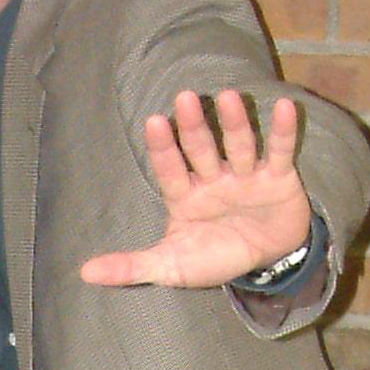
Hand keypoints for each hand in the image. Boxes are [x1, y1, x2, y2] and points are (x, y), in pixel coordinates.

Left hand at [81, 90, 312, 289]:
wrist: (267, 262)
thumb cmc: (215, 257)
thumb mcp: (171, 268)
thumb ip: (132, 267)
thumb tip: (85, 273)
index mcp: (184, 197)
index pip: (170, 170)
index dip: (162, 149)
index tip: (153, 121)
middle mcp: (213, 180)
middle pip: (201, 150)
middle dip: (193, 127)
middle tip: (183, 98)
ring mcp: (246, 176)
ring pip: (239, 145)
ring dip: (235, 122)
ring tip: (228, 96)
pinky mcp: (279, 178)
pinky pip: (280, 152)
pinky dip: (283, 132)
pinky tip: (284, 107)